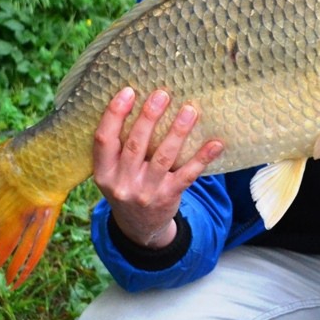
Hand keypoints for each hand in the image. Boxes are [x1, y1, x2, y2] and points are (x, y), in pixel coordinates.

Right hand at [92, 87, 222, 247]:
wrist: (139, 228)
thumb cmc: (127, 186)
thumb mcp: (112, 173)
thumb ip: (119, 148)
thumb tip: (140, 101)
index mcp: (104, 172)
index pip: (104, 140)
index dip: (114, 114)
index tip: (129, 91)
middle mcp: (122, 183)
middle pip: (136, 145)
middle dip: (149, 117)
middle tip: (162, 94)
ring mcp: (146, 192)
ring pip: (163, 157)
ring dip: (178, 132)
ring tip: (190, 110)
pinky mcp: (169, 197)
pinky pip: (188, 175)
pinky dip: (202, 158)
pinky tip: (216, 143)